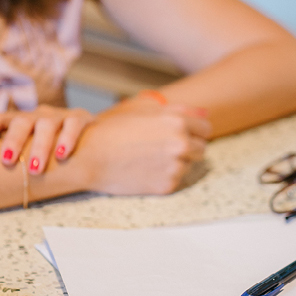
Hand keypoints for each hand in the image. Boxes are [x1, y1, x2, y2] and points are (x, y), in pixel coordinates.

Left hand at [0, 105, 94, 173]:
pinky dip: (67, 138)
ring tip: (35, 168)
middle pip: (21, 122)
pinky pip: (73, 125)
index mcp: (21, 121)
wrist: (90, 138)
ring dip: (40, 146)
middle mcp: (37, 115)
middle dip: (13, 140)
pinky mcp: (80, 118)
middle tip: (8, 161)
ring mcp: (59, 116)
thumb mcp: (30, 149)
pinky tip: (62, 154)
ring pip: (46, 125)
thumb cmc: (51, 149)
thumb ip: (13, 158)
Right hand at [74, 104, 211, 194]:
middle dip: (188, 147)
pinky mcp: (167, 185)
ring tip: (150, 157)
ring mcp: (175, 166)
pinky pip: (176, 179)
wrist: (89, 157)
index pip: (205, 128)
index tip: (182, 133)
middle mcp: (181, 144)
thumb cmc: (114, 130)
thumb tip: (206, 113)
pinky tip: (145, 169)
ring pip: (189, 164)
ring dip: (176, 162)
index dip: (194, 130)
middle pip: (201, 148)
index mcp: (177, 122)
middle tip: (162, 147)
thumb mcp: (145, 111)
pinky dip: (165, 176)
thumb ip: (180, 111)